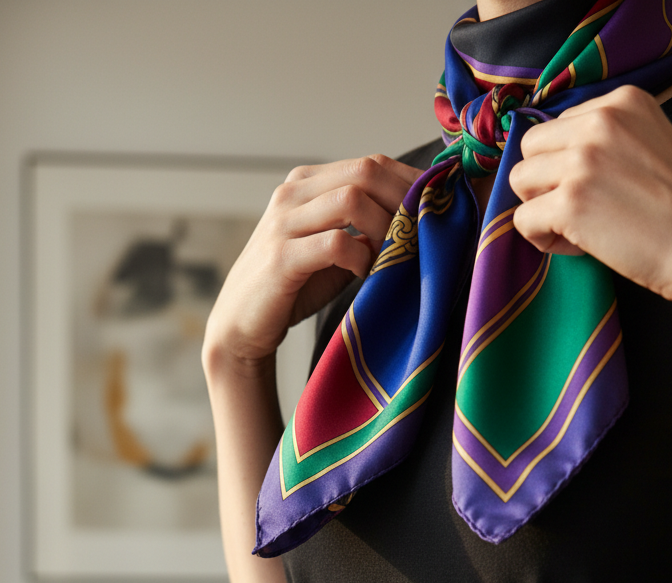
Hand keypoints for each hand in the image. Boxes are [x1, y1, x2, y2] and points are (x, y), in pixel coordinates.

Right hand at [203, 155, 421, 370]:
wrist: (241, 325)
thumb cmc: (293, 286)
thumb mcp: (334, 249)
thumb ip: (364, 228)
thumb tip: (417, 219)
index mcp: (307, 183)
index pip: (370, 163)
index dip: (410, 182)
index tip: (436, 209)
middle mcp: (293, 193)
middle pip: (366, 171)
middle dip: (404, 200)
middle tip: (422, 232)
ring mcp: (283, 223)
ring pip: (352, 199)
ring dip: (385, 227)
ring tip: (392, 255)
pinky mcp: (281, 257)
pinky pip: (335, 243)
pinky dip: (361, 257)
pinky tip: (364, 274)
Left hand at [509, 85, 671, 299]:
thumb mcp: (650, 142)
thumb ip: (608, 138)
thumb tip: (556, 156)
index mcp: (622, 102)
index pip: (560, 126)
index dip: (568, 162)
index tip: (598, 186)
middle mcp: (600, 123)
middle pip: (531, 147)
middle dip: (544, 181)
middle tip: (577, 207)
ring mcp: (582, 161)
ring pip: (519, 179)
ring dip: (540, 208)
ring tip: (575, 226)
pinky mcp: (570, 202)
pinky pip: (523, 219)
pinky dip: (542, 239)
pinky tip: (577, 245)